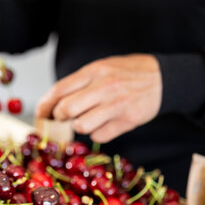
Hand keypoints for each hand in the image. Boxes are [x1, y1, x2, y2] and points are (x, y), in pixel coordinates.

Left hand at [36, 54, 162, 142]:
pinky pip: (100, 136)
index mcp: (94, 71)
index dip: (45, 105)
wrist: (164, 78)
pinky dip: (97, 134)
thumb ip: (79, 83)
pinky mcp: (128, 121)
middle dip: (59, 118)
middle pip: (66, 110)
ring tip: (87, 120)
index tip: (41, 114)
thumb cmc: (126, 74)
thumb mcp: (102, 69)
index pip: (59, 90)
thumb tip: (51, 105)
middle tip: (63, 119)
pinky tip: (104, 124)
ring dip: (79, 127)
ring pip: (81, 126)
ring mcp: (117, 105)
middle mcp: (104, 87)